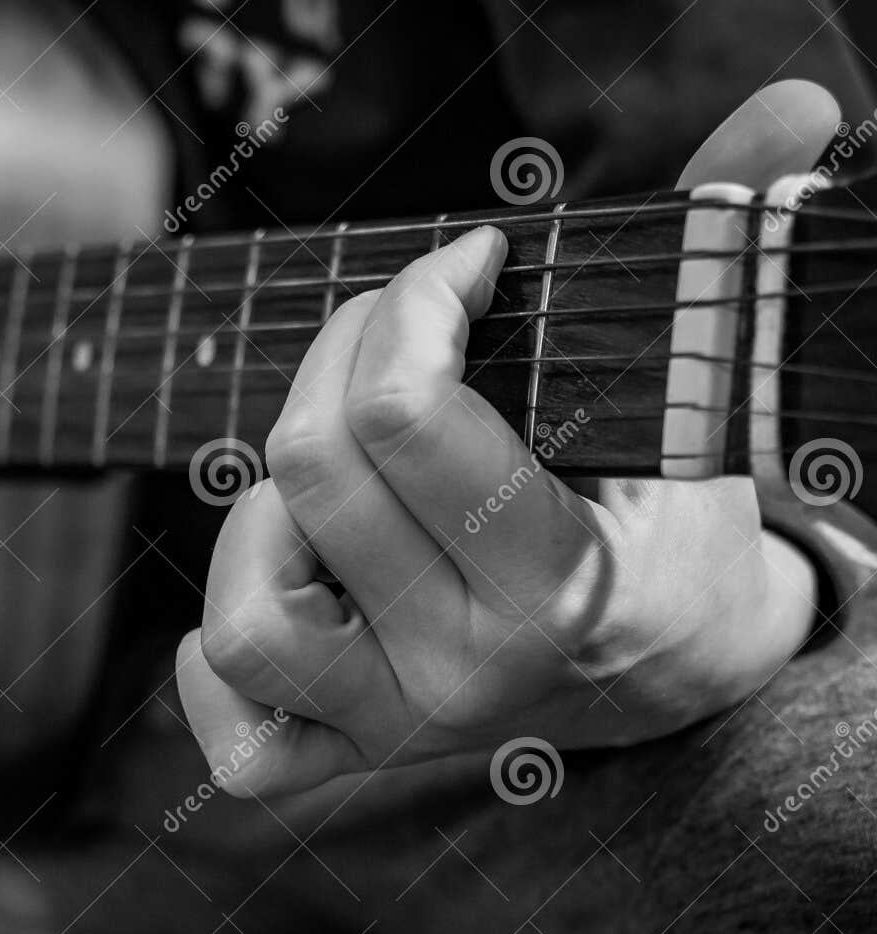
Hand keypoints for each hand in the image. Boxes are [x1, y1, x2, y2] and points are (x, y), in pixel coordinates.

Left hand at [176, 80, 836, 798]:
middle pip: (306, 475)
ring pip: (248, 616)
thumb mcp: (703, 395)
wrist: (678, 663)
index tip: (468, 266)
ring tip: (336, 471)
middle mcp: (466, 668)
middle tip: (399, 332)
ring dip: (262, 510)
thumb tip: (791, 106)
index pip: (400, 415)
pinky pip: (244, 745)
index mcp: (560, 584)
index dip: (414, 297)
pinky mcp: (352, 750)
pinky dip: (219, 665)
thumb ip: (716, 256)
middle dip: (341, 353)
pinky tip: (277, 581)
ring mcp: (400, 723)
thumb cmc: (672, 516)